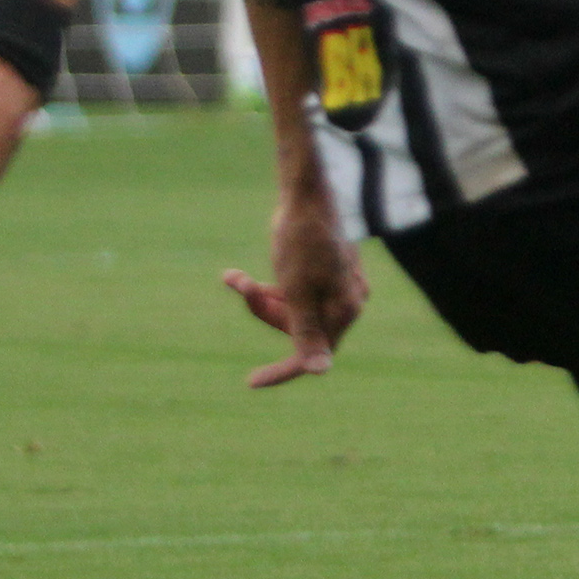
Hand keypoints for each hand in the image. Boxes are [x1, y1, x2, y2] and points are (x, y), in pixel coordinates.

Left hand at [223, 191, 365, 387]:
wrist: (306, 196)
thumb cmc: (303, 243)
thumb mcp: (297, 292)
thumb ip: (306, 332)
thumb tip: (321, 370)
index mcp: (344, 310)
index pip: (313, 354)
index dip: (282, 371)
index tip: (251, 381)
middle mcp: (344, 302)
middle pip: (297, 328)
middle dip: (263, 311)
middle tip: (241, 285)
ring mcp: (334, 287)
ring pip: (291, 309)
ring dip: (259, 296)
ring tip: (234, 277)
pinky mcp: (321, 273)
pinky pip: (291, 291)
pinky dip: (265, 286)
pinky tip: (236, 276)